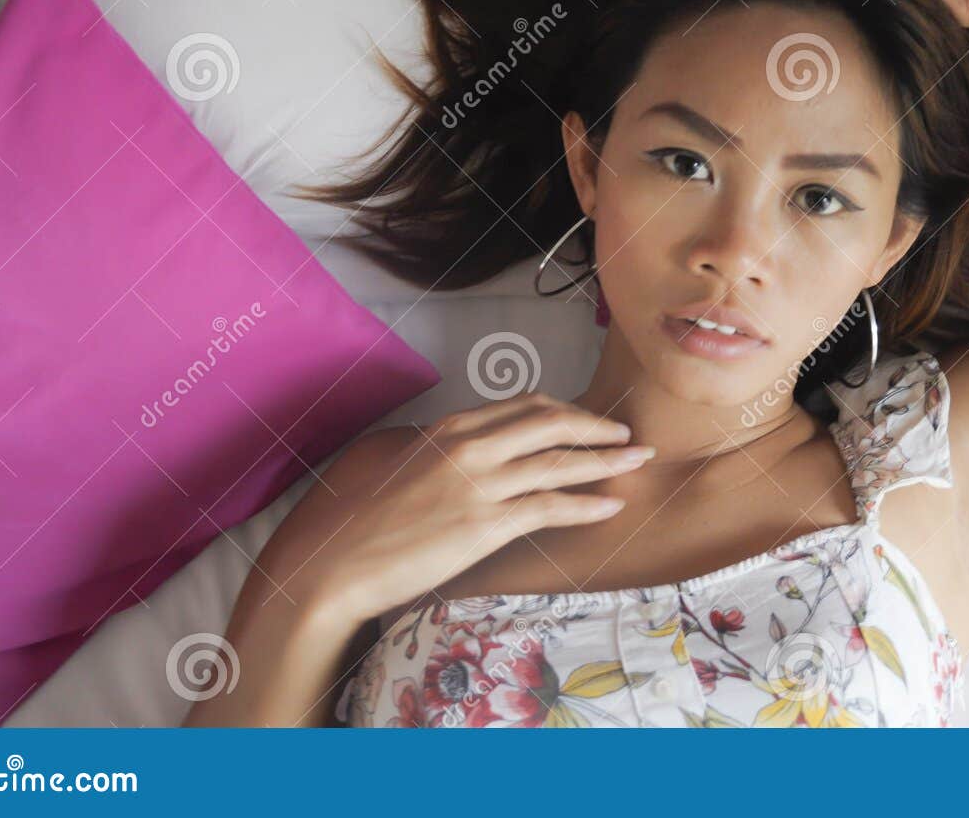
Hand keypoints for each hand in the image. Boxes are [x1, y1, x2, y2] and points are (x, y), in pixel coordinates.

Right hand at [266, 393, 654, 628]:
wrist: (331, 563)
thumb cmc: (350, 515)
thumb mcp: (389, 458)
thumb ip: (430, 444)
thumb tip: (453, 442)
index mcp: (450, 426)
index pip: (524, 405)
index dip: (566, 410)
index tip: (589, 419)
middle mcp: (470, 446)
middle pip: (552, 424)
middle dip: (597, 427)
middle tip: (627, 434)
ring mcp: (480, 485)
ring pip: (560, 462)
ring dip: (606, 460)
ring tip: (637, 460)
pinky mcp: (485, 526)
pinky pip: (550, 507)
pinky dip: (587, 504)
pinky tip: (610, 506)